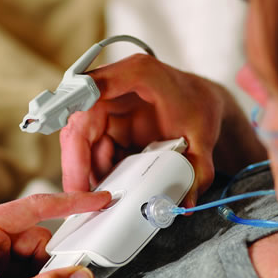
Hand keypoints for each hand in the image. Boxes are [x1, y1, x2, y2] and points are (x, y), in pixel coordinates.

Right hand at [60, 54, 257, 207]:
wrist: (200, 100)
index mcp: (138, 74)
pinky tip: (107, 188)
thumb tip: (187, 203)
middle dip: (75, 163)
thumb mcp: (203, 136)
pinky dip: (95, 171)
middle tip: (81, 195)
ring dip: (85, 171)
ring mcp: (106, 105)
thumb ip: (198, 168)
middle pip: (79, 123)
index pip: (93, 90)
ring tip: (100, 199)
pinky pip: (90, 149)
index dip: (77, 123)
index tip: (74, 152)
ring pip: (79, 141)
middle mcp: (114, 85)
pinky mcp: (105, 123)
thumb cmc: (199, 105)